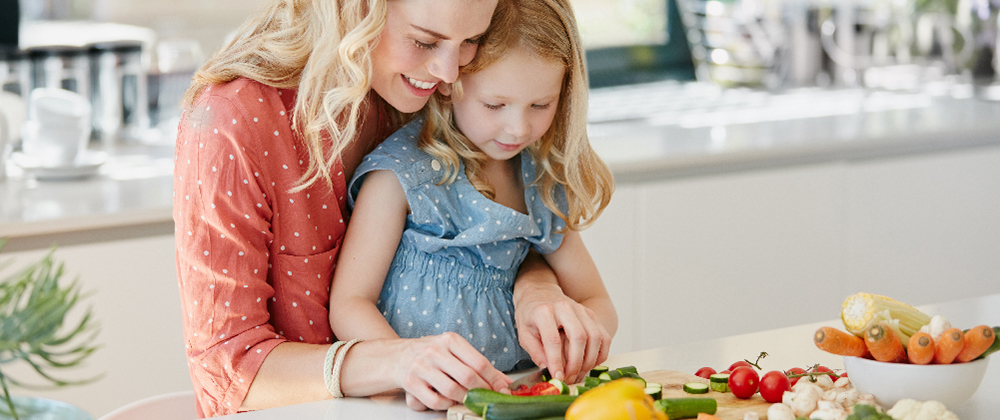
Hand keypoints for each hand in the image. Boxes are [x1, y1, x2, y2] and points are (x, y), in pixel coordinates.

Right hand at [392, 333, 511, 410]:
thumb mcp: (453, 350)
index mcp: (450, 340)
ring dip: (464, 399)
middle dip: (482, 391)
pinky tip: (448, 400)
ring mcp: (422, 366)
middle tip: (487, 398)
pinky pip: (435, 401)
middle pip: (468, 377)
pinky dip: (446, 405)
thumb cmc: (431, 354)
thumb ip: (477, 364)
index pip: (479, 362)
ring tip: (467, 399)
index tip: (502, 390)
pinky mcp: (411, 382)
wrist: (396, 356)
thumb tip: (504, 382)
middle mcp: (435, 350)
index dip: (494, 379)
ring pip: (452, 390)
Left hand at [515, 285, 610, 384]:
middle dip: (576, 363)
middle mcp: (565, 307)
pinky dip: (600, 354)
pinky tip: (590, 363)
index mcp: (544, 311)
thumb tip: (549, 370)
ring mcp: (581, 309)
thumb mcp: (524, 333)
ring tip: (578, 373)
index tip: (557, 377)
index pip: (553, 340)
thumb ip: (535, 352)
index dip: (556, 362)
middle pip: (579, 337)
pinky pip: (603, 336)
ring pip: (595, 337)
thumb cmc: (530, 315)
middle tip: (569, 378)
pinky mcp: (591, 314)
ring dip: (589, 360)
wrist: (540, 293)